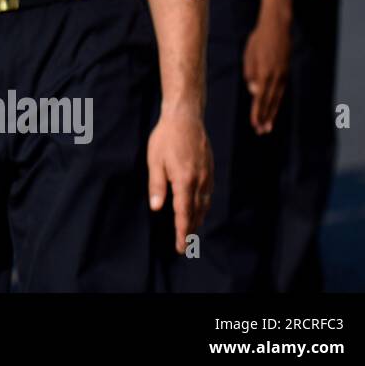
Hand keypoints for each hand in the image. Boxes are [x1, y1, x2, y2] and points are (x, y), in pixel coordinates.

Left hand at [148, 103, 213, 253]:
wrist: (185, 118)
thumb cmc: (165, 138)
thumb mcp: (155, 161)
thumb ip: (157, 186)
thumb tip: (156, 208)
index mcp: (184, 180)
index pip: (183, 213)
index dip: (181, 232)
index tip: (180, 247)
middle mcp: (199, 181)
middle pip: (196, 213)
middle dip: (189, 230)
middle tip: (184, 246)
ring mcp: (207, 176)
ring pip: (204, 204)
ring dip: (197, 220)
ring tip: (190, 231)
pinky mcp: (210, 170)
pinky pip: (207, 194)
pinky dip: (203, 206)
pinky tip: (198, 209)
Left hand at [243, 19, 289, 134]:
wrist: (276, 28)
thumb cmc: (258, 41)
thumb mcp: (249, 56)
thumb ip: (251, 75)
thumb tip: (254, 93)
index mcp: (264, 73)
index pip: (260, 98)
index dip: (257, 113)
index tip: (255, 125)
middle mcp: (276, 76)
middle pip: (269, 102)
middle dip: (265, 118)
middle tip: (261, 132)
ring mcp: (283, 75)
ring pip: (277, 98)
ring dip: (272, 113)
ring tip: (267, 126)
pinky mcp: (286, 72)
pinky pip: (280, 91)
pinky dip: (276, 102)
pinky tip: (273, 110)